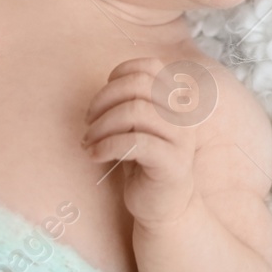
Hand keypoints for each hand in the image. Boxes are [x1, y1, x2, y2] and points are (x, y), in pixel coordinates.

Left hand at [83, 57, 217, 228]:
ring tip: (88, 142)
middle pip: (139, 84)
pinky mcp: (172, 162)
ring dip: (101, 125)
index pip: (149, 67)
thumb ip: (131, 100)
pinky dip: (106, 145)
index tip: (101, 100)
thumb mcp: (138, 124)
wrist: (164, 205)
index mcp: (176, 99)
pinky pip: (135, 142)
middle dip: (104, 99)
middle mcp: (183, 113)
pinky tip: (95, 155)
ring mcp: (181, 137)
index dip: (119, 75)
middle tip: (88, 121)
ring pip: (135, 111)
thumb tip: (107, 86)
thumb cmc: (145, 161)